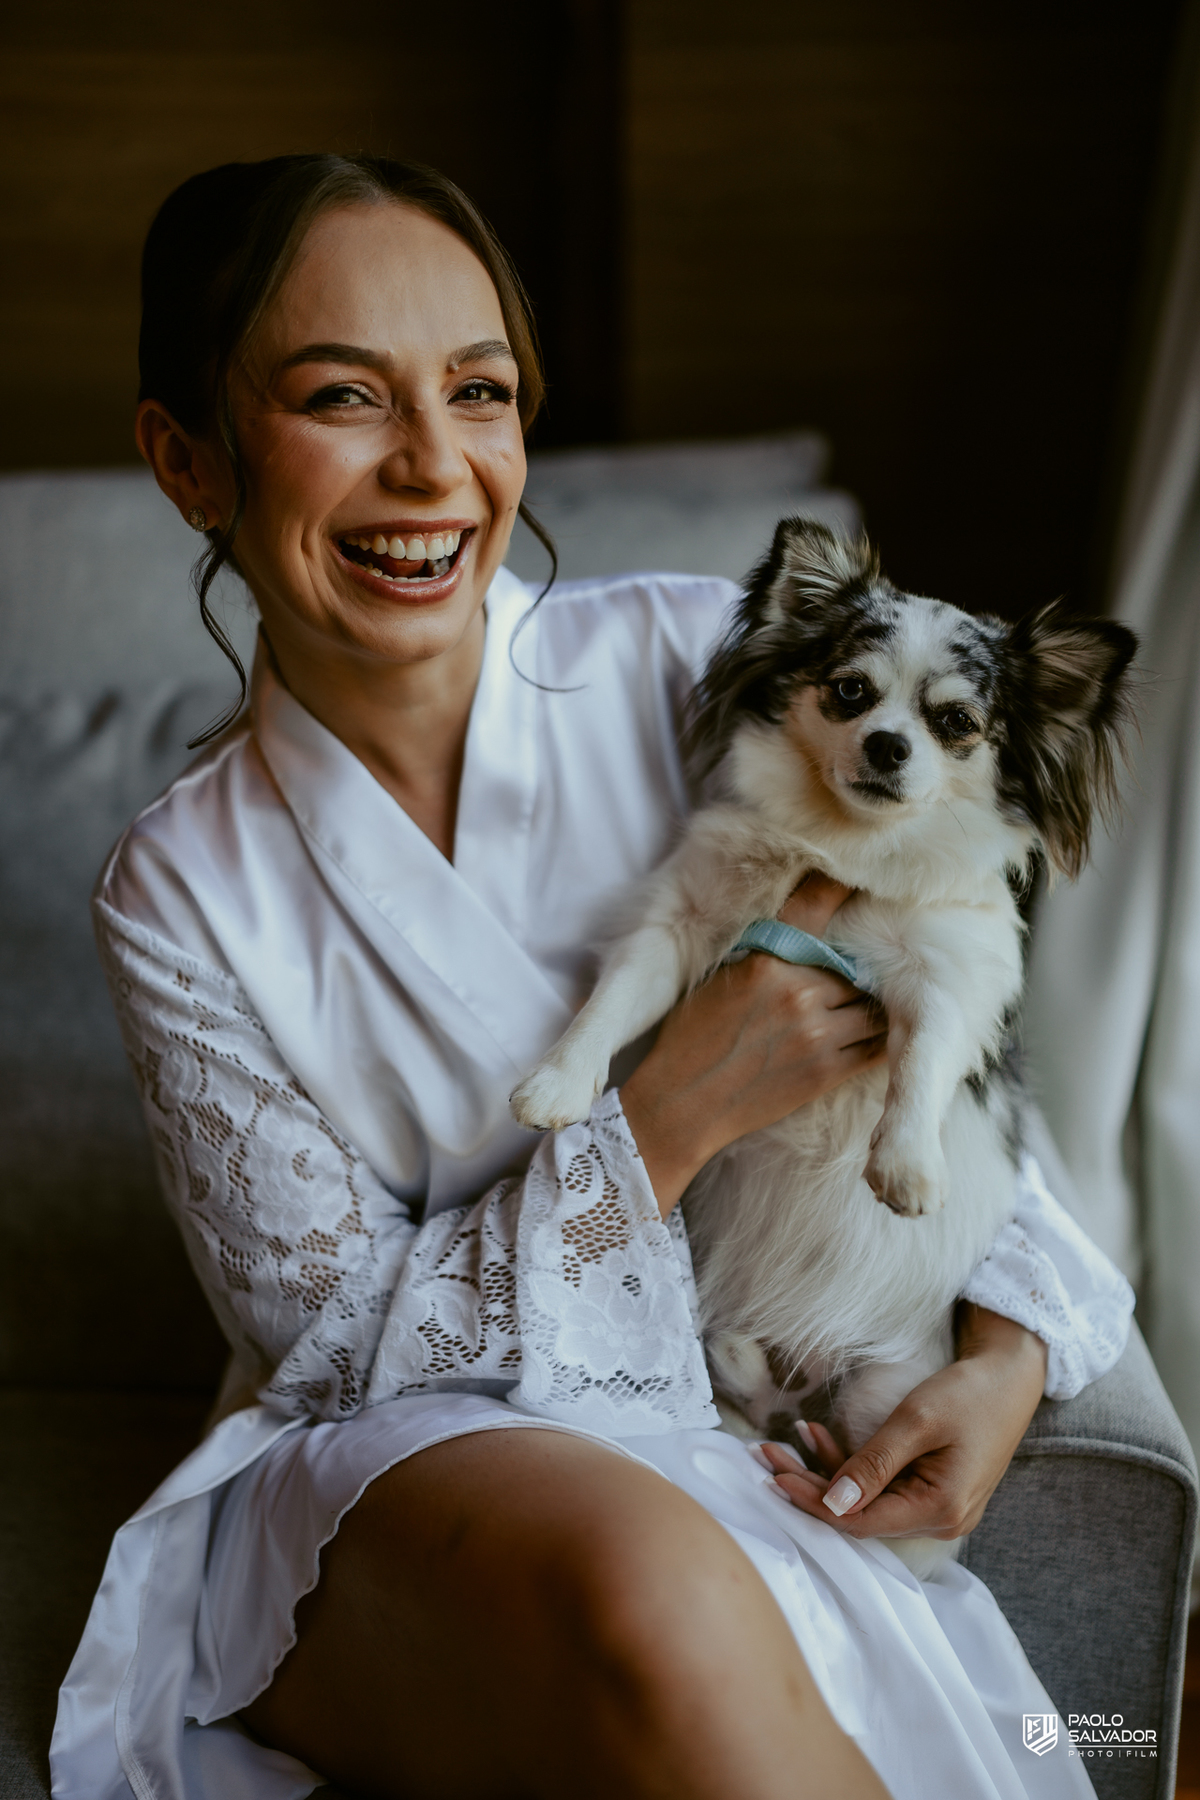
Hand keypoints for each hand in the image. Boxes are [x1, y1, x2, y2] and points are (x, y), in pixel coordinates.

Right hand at [620, 874, 885, 1213]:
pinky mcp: (826, 1071)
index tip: (858, 875)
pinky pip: (875, 1046)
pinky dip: (880, 1037)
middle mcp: (798, 991)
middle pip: (856, 962)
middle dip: (862, 965)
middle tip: (871, 962)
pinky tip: (875, 1033)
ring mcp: (816, 1032)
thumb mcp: (720, 978)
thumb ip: (767, 954)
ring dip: (874, 1003)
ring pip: (874, 1004)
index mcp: (767, 960)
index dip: (841, 888)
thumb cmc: (691, 1039)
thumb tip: (805, 932)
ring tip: (873, 1002)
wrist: (681, 1105)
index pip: (816, 908)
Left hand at [759, 1306, 1047, 1539]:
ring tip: (789, 1440)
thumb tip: (832, 1504)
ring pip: (868, 1500)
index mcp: (941, 1510)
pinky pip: (884, 1487)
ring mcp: (938, 1509)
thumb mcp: (917, 1421)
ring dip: (828, 1472)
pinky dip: (852, 1466)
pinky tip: (819, 1438)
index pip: (861, 1521)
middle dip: (812, 1486)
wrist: (1010, 1376)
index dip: (814, 1503)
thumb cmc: (970, 1393)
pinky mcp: (932, 1491)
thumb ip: (874, 1464)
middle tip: (766, 1456)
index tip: (774, 1475)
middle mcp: (941, 1521)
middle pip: (861, 1514)